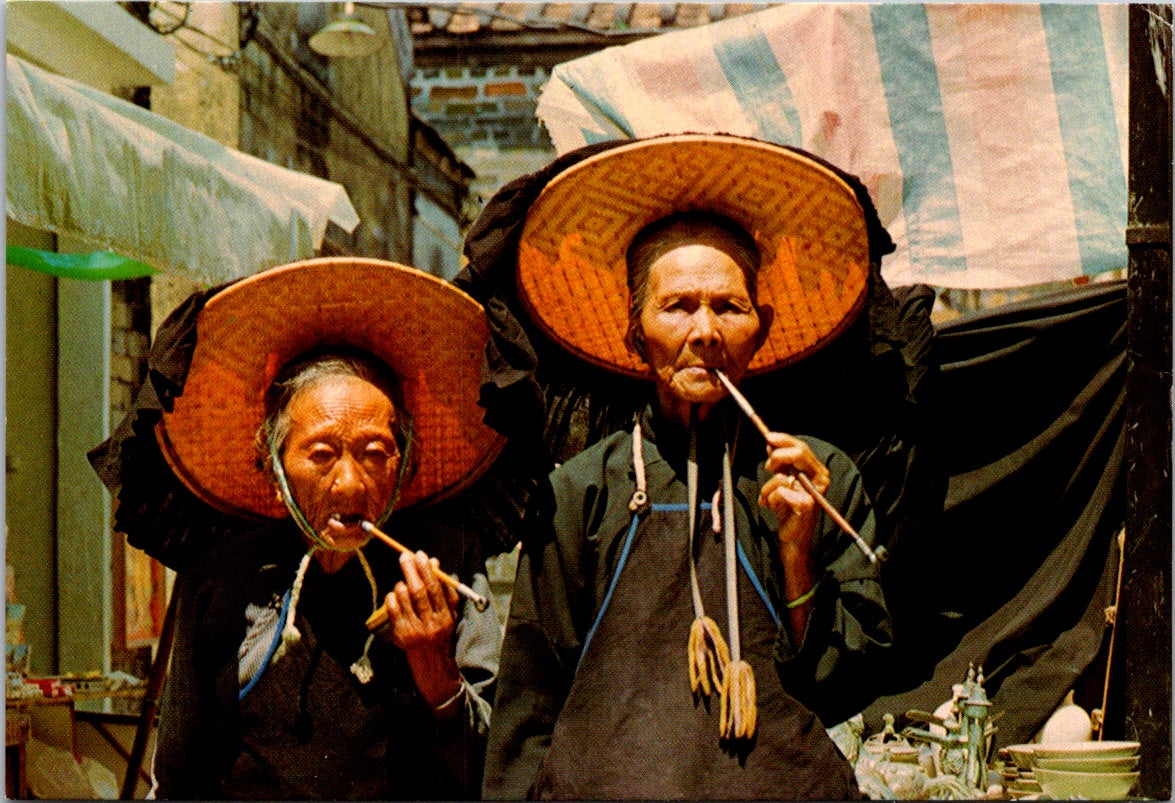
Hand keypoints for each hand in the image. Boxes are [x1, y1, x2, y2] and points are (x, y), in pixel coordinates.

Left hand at [382, 550, 462, 712]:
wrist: (433, 665)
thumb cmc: (441, 632)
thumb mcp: (450, 613)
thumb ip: (445, 590)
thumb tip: (436, 564)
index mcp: (445, 616)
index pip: (436, 589)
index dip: (428, 570)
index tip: (422, 555)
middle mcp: (430, 624)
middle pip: (419, 591)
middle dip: (411, 570)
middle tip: (405, 555)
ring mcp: (414, 630)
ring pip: (405, 599)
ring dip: (402, 584)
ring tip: (403, 579)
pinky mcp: (401, 635)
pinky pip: (393, 609)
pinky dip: (392, 597)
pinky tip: (394, 594)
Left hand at [757, 432, 828, 558]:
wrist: (792, 537)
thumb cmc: (788, 508)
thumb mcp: (783, 480)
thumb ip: (781, 463)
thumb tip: (771, 444)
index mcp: (817, 471)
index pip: (802, 448)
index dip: (784, 440)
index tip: (768, 437)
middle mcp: (821, 479)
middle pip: (799, 453)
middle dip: (778, 456)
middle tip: (767, 466)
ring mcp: (815, 492)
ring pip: (782, 476)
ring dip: (767, 488)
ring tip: (770, 499)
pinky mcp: (807, 505)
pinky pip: (779, 492)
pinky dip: (769, 500)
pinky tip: (773, 508)